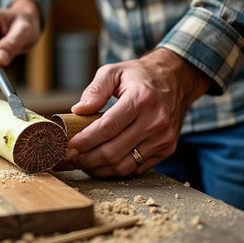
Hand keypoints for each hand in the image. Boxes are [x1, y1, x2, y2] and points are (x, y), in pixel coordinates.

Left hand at [61, 48, 209, 177]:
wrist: (175, 80)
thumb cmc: (140, 76)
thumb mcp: (114, 71)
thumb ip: (95, 90)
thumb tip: (78, 110)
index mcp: (141, 99)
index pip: (108, 127)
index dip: (85, 140)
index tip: (68, 145)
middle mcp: (156, 121)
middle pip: (113, 151)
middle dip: (86, 158)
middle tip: (68, 157)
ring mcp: (164, 138)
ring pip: (124, 166)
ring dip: (98, 169)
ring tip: (81, 163)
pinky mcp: (167, 149)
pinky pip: (136, 169)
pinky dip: (115, 171)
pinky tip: (100, 165)